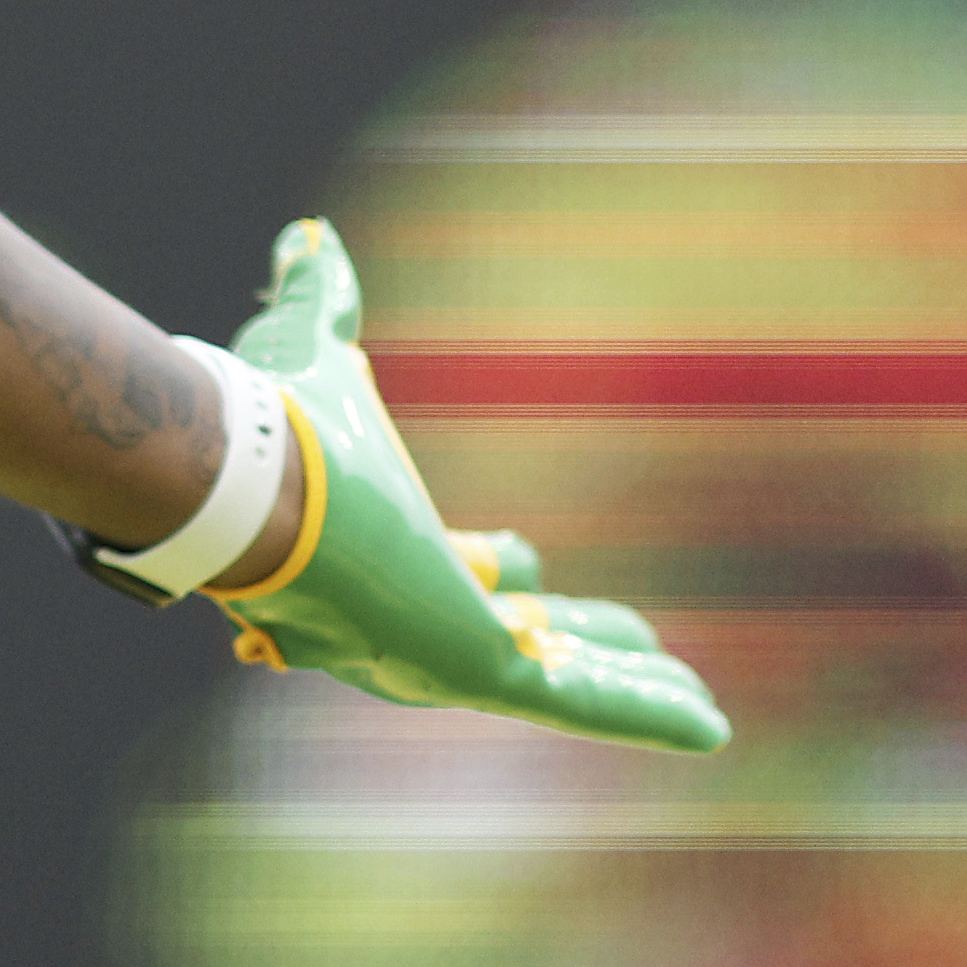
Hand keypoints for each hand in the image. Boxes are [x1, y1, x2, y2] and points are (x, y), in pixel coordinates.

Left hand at [205, 224, 727, 753]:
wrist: (254, 486)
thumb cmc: (273, 425)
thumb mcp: (309, 350)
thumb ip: (322, 299)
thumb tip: (306, 238)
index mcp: (372, 553)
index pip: (447, 571)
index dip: (492, 567)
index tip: (518, 556)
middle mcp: (403, 618)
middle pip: (512, 637)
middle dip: (573, 642)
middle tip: (637, 641)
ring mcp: (441, 656)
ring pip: (561, 681)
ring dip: (627, 683)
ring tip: (698, 701)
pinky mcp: (477, 673)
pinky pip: (581, 702)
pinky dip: (648, 713)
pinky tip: (712, 728)